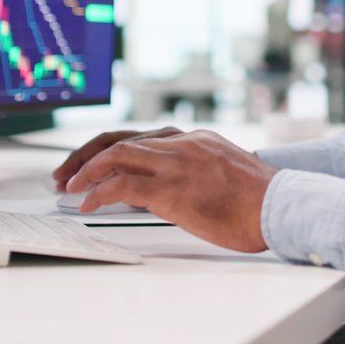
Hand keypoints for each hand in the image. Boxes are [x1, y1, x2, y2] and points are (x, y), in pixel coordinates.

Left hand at [64, 130, 278, 252]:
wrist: (279, 207)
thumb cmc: (258, 201)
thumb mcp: (222, 174)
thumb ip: (193, 173)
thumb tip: (166, 191)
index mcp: (193, 139)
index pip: (139, 136)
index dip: (107, 150)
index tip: (90, 164)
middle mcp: (180, 143)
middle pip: (119, 140)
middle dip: (85, 156)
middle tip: (65, 174)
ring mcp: (175, 163)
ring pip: (116, 154)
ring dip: (85, 171)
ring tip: (69, 187)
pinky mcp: (171, 188)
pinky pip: (122, 183)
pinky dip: (98, 191)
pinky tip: (88, 203)